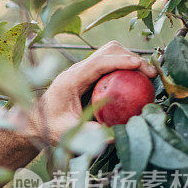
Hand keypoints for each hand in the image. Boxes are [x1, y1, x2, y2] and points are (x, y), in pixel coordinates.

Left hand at [22, 41, 157, 145]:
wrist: (36, 121)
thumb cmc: (49, 127)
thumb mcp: (66, 133)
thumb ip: (87, 135)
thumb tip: (113, 137)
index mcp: (70, 80)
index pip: (97, 63)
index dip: (119, 61)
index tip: (139, 65)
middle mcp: (78, 71)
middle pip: (107, 51)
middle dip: (131, 57)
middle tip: (150, 75)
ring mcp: (84, 71)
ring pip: (110, 53)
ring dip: (130, 60)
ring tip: (148, 77)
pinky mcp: (89, 75)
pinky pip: (111, 64)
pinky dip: (126, 68)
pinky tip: (138, 82)